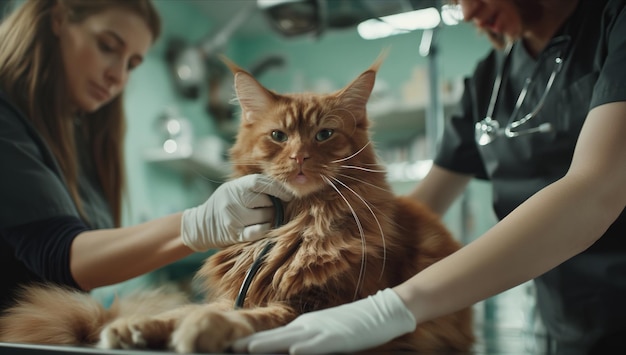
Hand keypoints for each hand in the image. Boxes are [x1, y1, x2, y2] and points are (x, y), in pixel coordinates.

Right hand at [180, 174, 291, 250]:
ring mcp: (233, 218)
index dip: (277, 188)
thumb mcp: (234, 189)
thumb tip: (285, 189)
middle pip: (266, 202)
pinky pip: (259, 231)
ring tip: (265, 217)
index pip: (259, 183)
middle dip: (274, 206)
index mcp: (235, 187)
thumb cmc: (225, 203)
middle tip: (273, 208)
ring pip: (265, 217)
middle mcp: (233, 201)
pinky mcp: (235, 234)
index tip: (289, 195)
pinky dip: (266, 229)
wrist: (201, 225)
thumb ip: (255, 187)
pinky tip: (265, 226)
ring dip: (271, 218)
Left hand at [232, 288, 415, 354]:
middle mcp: (306, 327)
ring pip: (288, 339)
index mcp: (303, 326)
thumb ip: (307, 339)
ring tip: (245, 349)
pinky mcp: (336, 336)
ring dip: (266, 344)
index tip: (230, 348)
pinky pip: (316, 343)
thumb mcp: (326, 331)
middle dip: (249, 344)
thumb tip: (289, 349)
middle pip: (272, 337)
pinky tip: (292, 351)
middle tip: (225, 347)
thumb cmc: (353, 323)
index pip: (271, 336)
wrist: (381, 310)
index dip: (250, 342)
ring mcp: (320, 330)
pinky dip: (302, 347)